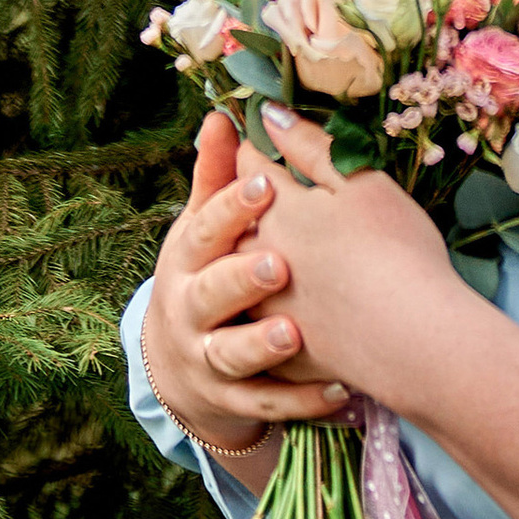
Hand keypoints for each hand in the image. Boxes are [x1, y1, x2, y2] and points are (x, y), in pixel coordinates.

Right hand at [143, 110, 353, 448]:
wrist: (178, 362)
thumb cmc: (205, 273)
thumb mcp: (201, 228)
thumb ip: (215, 176)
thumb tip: (220, 114)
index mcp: (186, 259)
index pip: (204, 231)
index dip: (232, 209)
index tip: (267, 185)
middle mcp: (190, 310)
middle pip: (210, 295)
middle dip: (241, 280)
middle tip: (280, 265)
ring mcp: (208, 359)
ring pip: (231, 357)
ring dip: (263, 347)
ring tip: (296, 334)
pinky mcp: (233, 401)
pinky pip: (266, 404)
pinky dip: (301, 401)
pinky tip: (340, 391)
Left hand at [250, 107, 473, 417]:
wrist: (412, 340)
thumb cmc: (395, 250)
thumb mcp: (361, 183)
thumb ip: (311, 147)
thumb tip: (269, 113)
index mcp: (279, 211)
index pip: (249, 170)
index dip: (251, 152)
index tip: (252, 144)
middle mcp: (262, 257)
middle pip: (233, 225)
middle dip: (236, 208)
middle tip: (248, 198)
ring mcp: (269, 310)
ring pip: (239, 282)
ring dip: (243, 267)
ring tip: (262, 261)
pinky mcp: (286, 354)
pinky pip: (262, 335)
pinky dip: (264, 324)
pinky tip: (275, 325)